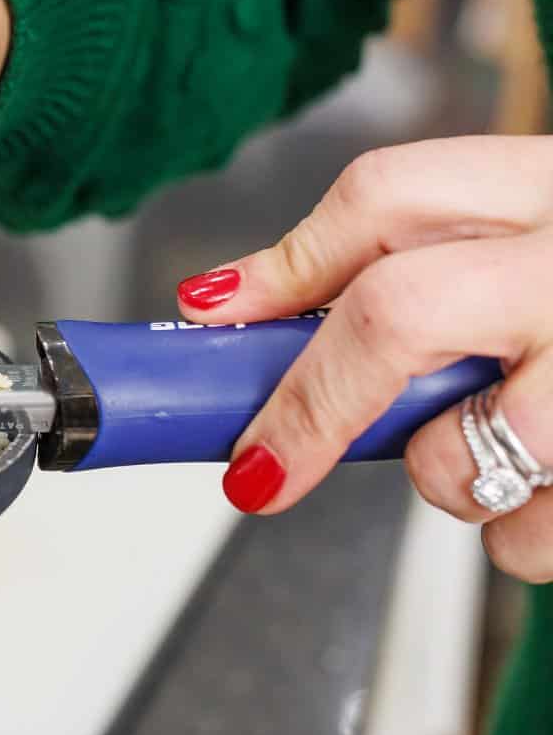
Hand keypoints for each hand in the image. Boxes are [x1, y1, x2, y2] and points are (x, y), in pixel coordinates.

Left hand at [176, 135, 552, 581]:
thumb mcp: (532, 244)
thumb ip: (400, 257)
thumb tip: (228, 306)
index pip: (387, 194)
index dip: (284, 266)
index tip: (214, 324)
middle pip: (398, 309)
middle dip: (312, 401)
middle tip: (262, 469)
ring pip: (467, 455)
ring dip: (450, 484)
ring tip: (506, 459)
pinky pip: (534, 541)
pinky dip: (528, 541)